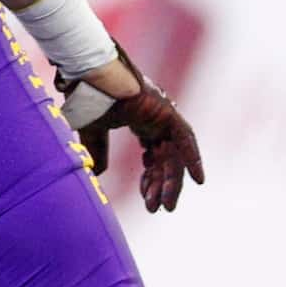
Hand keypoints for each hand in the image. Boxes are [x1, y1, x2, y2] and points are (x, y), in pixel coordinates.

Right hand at [57, 45, 206, 213]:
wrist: (88, 77)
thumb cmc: (87, 97)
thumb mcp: (92, 132)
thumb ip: (98, 151)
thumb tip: (97, 173)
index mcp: (140, 120)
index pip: (153, 154)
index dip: (150, 178)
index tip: (146, 200)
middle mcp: (155, 119)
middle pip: (165, 159)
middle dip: (160, 185)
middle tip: (156, 208)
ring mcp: (163, 115)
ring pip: (174, 154)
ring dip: (171, 181)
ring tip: (166, 206)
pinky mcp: (167, 113)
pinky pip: (186, 138)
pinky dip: (192, 158)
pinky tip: (198, 180)